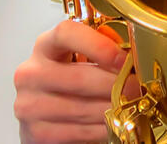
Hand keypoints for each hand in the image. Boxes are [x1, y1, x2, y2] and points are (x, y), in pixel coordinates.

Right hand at [14, 19, 126, 143]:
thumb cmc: (68, 76)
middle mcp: (31, 73)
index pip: (66, 34)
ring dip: (110, 108)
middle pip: (78, 77)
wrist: (43, 108)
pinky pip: (76, 131)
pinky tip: (114, 121)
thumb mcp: (80, 55)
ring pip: (80, 108)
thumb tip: (132, 56)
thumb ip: (100, 48)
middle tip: (136, 86)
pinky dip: (100, 128)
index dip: (97, 45)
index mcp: (45, 45)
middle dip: (114, 84)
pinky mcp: (35, 132)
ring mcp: (30, 104)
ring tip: (130, 104)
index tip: (123, 58)